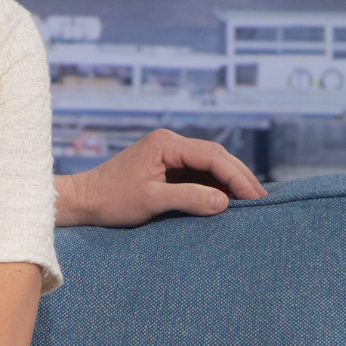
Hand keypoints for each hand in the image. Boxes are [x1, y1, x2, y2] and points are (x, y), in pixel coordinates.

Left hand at [55, 128, 266, 227]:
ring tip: (251, 201)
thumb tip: (224, 201)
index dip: (237, 177)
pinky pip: (197, 174)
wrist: (83, 201)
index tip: (256, 196)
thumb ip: (188, 198)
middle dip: (240, 177)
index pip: (213, 157)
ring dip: (229, 181)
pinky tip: (227, 200)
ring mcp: (167, 155)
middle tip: (262, 199)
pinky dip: (214, 186)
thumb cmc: (111, 200)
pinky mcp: (165, 168)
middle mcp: (169, 143)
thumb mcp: (151, 201)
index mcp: (166, 144)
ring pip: (209, 164)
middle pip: (216, 156)